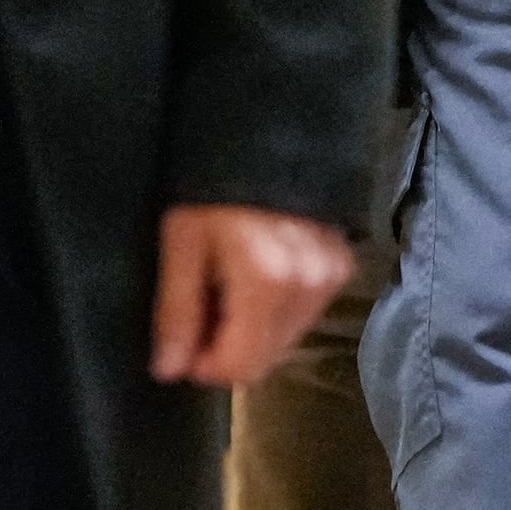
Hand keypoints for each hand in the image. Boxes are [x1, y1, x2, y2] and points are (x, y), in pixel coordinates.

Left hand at [153, 204, 353, 386]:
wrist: (265, 137)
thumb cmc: (211, 187)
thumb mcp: (181, 242)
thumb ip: (177, 311)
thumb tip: (169, 372)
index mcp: (266, 281)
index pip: (240, 366)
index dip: (204, 366)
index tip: (183, 341)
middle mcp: (308, 285)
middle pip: (265, 359)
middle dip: (227, 349)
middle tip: (202, 308)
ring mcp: (331, 277)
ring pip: (285, 341)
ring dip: (252, 332)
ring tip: (228, 289)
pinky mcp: (342, 268)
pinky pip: (303, 316)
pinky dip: (275, 313)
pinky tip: (258, 280)